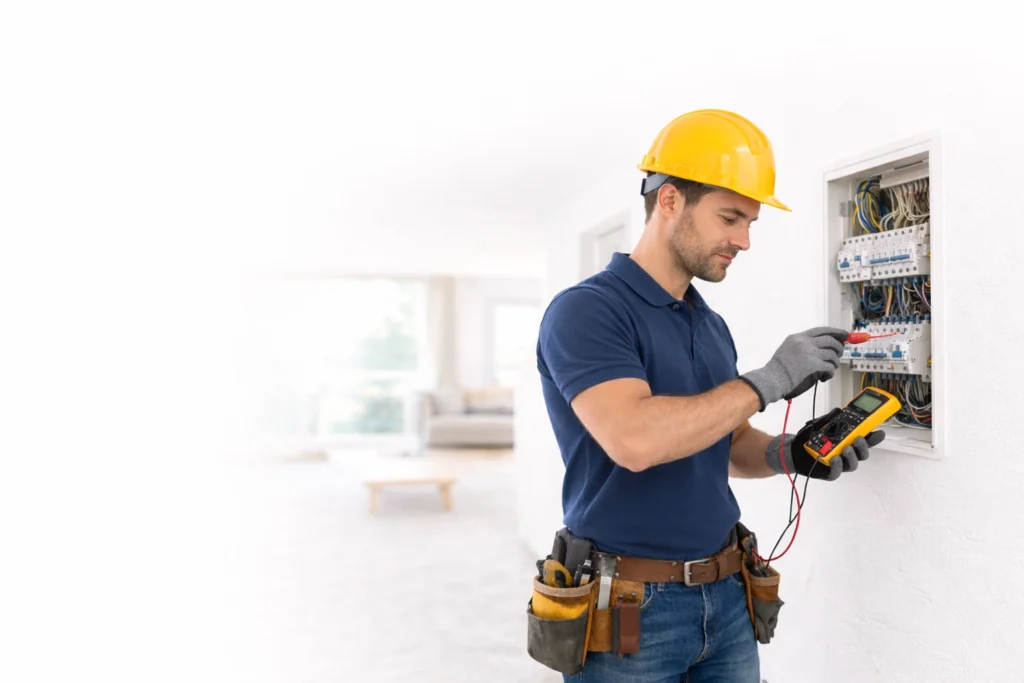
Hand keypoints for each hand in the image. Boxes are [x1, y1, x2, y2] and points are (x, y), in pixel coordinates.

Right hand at [739, 327, 847, 409]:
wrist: (773, 379)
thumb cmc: (779, 368)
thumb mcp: (788, 348)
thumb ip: (803, 345)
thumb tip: (823, 347)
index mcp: (798, 337)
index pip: (821, 330)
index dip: (835, 332)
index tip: (844, 335)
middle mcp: (805, 343)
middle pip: (830, 341)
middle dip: (839, 347)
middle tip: (839, 354)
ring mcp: (810, 353)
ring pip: (832, 355)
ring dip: (834, 363)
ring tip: (829, 369)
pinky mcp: (814, 365)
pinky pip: (830, 367)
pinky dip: (830, 373)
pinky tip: (825, 377)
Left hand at [766, 423, 885, 480]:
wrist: (792, 450)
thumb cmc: (809, 438)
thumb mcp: (818, 425)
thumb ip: (828, 419)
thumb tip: (838, 410)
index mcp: (847, 441)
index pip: (864, 440)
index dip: (873, 438)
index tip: (879, 432)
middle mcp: (846, 453)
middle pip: (862, 454)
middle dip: (863, 447)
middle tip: (858, 439)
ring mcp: (839, 463)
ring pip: (853, 464)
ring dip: (852, 456)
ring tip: (845, 449)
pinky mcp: (829, 472)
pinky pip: (837, 472)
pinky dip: (837, 466)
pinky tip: (834, 459)